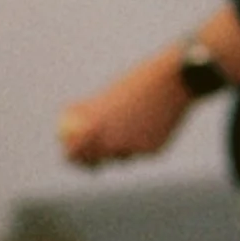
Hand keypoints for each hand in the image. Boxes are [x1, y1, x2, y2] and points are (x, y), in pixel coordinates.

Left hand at [57, 52, 189, 166]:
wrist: (174, 80)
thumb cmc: (138, 83)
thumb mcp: (109, 96)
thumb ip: (89, 115)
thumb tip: (65, 129)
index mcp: (94, 127)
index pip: (73, 155)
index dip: (72, 156)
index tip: (73, 153)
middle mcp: (112, 142)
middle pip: (98, 160)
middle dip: (97, 156)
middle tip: (99, 150)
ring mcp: (133, 149)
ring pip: (122, 155)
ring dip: (125, 144)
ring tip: (140, 116)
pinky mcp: (152, 152)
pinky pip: (142, 152)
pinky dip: (145, 140)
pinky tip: (156, 121)